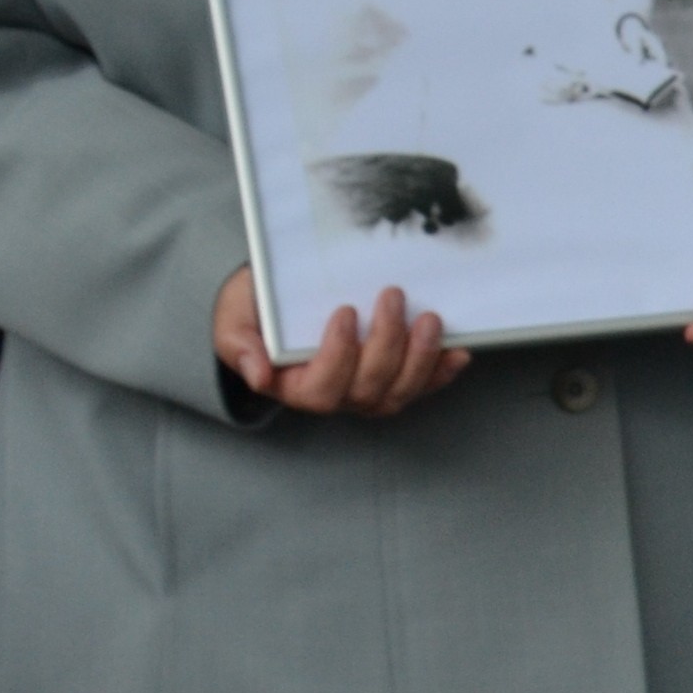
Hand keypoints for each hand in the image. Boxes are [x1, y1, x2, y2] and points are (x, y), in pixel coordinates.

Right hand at [212, 271, 469, 416]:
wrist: (278, 302)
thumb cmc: (256, 313)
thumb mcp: (235, 324)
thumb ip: (241, 348)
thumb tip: (257, 374)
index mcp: (295, 386)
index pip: (322, 388)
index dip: (338, 356)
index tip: (344, 312)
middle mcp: (337, 396)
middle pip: (369, 389)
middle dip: (387, 344)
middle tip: (392, 296)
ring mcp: (369, 390)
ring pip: (400, 391)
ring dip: (421, 358)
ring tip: (429, 320)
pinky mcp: (395, 377)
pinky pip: (424, 384)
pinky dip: (443, 370)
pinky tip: (458, 351)